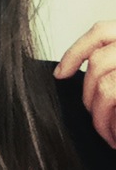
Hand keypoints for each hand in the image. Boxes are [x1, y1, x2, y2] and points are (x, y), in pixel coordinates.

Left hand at [54, 21, 115, 148]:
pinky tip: (115, 138)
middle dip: (88, 93)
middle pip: (100, 61)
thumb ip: (114, 66)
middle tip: (94, 116)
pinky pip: (115, 98)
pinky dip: (111, 123)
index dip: (76, 52)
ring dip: (100, 114)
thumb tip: (69, 76)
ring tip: (107, 133)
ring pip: (106, 86)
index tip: (60, 74)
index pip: (102, 31)